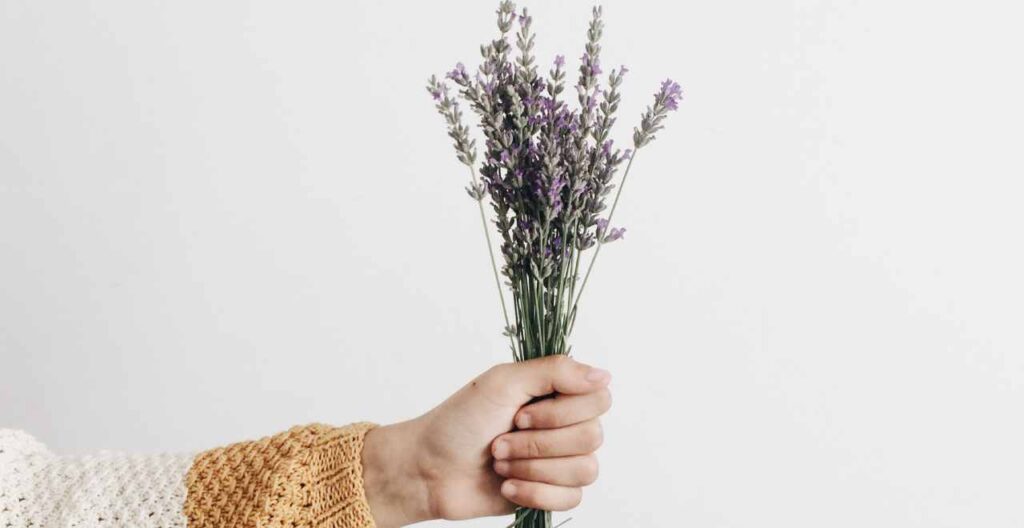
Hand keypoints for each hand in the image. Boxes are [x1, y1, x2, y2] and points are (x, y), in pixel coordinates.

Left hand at [360, 355, 612, 526]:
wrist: (429, 470)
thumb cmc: (458, 422)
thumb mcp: (503, 382)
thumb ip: (556, 371)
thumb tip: (604, 374)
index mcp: (557, 392)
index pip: (599, 399)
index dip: (562, 412)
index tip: (519, 414)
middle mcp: (565, 424)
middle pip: (593, 437)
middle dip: (538, 443)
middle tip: (500, 440)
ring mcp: (560, 460)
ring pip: (585, 469)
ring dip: (533, 468)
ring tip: (500, 463)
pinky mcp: (552, 492)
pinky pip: (571, 498)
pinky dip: (534, 493)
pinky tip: (507, 486)